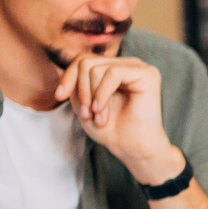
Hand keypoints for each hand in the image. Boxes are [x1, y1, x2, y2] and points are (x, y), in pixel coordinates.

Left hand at [54, 53, 180, 182]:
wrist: (131, 148)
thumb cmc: (111, 129)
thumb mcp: (83, 103)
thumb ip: (75, 83)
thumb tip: (67, 67)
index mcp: (113, 68)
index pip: (83, 60)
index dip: (68, 77)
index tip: (60, 97)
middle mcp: (125, 64)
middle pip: (87, 62)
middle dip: (81, 90)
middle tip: (86, 114)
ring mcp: (137, 67)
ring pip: (97, 68)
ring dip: (92, 96)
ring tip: (98, 116)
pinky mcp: (147, 74)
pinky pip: (113, 73)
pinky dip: (102, 94)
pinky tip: (102, 110)